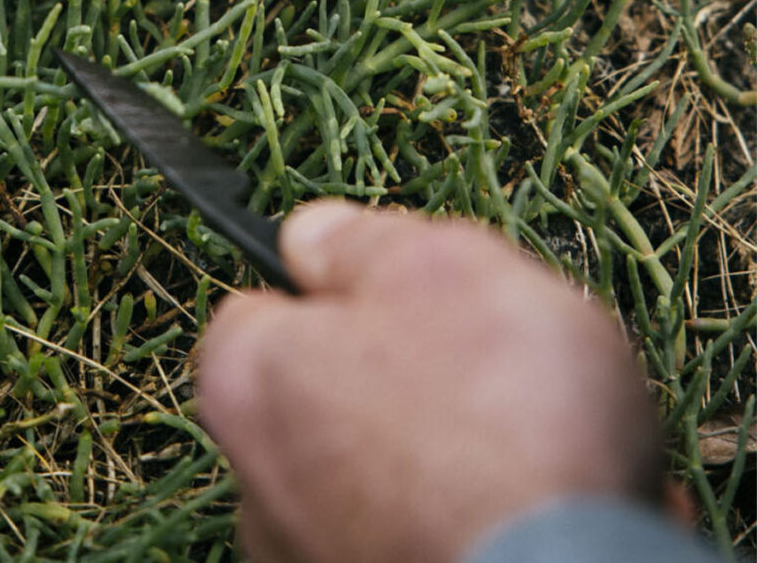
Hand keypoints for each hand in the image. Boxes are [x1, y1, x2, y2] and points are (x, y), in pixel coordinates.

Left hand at [197, 202, 670, 562]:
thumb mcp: (435, 267)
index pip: (262, 309)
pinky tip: (521, 520)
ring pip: (370, 474)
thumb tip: (311, 236)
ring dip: (426, 460)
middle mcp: (254, 484)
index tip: (402, 291)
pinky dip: (455, 522)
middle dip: (390, 378)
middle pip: (320, 396)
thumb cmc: (500, 422)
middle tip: (479, 369)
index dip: (339, 289)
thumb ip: (358, 242)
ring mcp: (308, 559)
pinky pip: (414, 535)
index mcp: (245, 379)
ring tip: (516, 452)